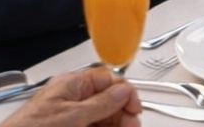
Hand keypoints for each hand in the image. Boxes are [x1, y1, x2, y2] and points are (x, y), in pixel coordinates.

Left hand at [4, 68, 141, 126]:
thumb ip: (101, 104)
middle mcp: (71, 97)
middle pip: (106, 100)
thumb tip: (123, 92)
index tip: (135, 110)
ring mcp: (67, 115)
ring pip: (99, 116)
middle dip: (121, 113)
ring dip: (114, 123)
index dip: (125, 94)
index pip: (108, 81)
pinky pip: (89, 125)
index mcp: (72, 85)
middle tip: (132, 126)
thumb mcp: (72, 117)